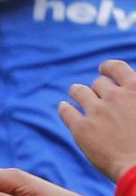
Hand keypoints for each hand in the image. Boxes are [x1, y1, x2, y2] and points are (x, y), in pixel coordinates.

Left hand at [60, 60, 135, 184]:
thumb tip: (131, 92)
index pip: (116, 67)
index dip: (107, 68)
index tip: (103, 71)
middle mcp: (115, 96)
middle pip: (98, 83)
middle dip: (98, 90)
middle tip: (100, 100)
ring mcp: (97, 111)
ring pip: (78, 91)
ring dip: (78, 93)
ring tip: (76, 98)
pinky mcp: (81, 128)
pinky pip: (66, 110)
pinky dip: (65, 108)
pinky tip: (66, 109)